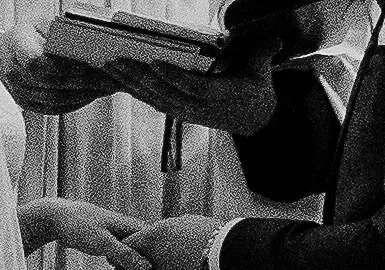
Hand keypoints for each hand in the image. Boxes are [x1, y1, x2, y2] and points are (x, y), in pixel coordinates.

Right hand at [0, 46, 119, 111]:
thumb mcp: (41, 25)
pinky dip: (77, 102)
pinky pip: (56, 107)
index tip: (85, 63)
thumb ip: (60, 34)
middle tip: (108, 77)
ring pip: (57, 98)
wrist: (3, 54)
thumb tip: (87, 43)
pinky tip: (93, 94)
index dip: (62, 65)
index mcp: (16, 46)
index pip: (36, 61)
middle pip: (52, 82)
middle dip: (84, 81)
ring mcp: (20, 92)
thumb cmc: (28, 36)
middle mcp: (14, 72)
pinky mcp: (29, 105)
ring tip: (106, 87)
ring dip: (85, 94)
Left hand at [17, 194, 142, 264]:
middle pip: (150, 256)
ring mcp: (124, 237)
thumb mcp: (103, 243)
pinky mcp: (115, 244)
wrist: (58, 218)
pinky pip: (126, 259)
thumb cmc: (79, 226)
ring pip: (137, 259)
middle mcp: (133, 230)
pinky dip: (123, 267)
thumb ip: (124, 255)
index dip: (154, 266)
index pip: (158, 249)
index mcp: (136, 226)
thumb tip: (146, 269)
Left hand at [102, 54, 273, 132]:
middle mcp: (201, 108)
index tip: (156, 63)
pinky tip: (116, 78)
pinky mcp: (178, 112)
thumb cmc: (254, 84)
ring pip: (154, 99)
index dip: (173, 78)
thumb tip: (276, 38)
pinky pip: (152, 101)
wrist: (253, 117)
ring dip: (129, 83)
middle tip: (117, 59)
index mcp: (222, 96)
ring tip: (109, 65)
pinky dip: (133, 90)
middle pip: (165, 94)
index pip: (194, 88)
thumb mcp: (261, 68)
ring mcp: (187, 112)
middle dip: (139, 77)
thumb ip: (263, 52)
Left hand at [105, 210, 235, 269]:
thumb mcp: (182, 224)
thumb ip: (161, 232)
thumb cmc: (210, 236)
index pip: (125, 245)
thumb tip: (152, 237)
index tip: (131, 246)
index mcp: (152, 239)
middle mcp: (152, 265)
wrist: (231, 259)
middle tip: (138, 264)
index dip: (126, 245)